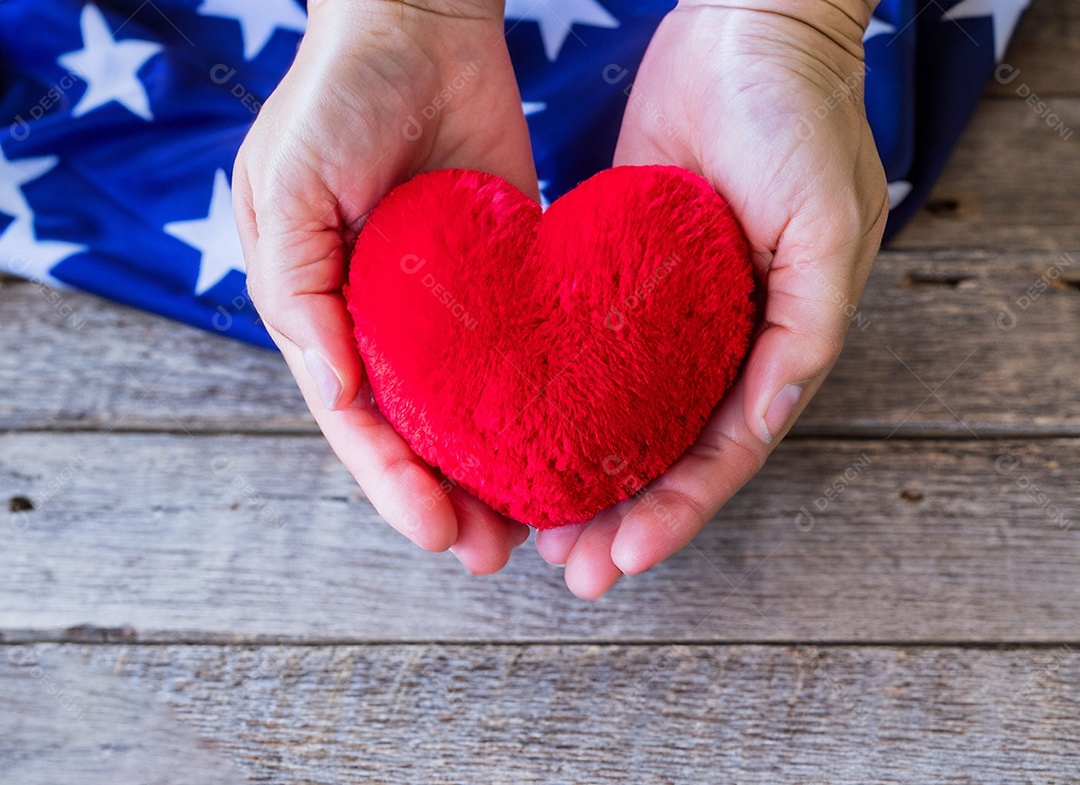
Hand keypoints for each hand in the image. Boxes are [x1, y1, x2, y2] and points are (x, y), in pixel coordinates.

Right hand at [233, 0, 536, 572]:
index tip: (438, 530)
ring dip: (491, 468)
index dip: (390, 480)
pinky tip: (563, 443)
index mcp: (321, 311)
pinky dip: (532, 404)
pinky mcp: (503, 278)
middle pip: (411, 430)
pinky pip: (518, 353)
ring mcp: (444, 305)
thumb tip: (334, 391)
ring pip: (467, 408)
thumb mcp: (287, 186)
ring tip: (531, 529)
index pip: (355, 418)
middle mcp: (381, 321)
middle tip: (491, 553)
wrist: (421, 22)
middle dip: (443, 496)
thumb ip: (296, 291)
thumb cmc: (338, 95)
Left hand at [535, 0, 888, 597]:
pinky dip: (561, 400)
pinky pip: (587, 351)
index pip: (722, 449)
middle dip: (620, 513)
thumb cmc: (802, 119)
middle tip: (570, 568)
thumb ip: (808, 328)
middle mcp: (716, 340)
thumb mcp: (829, 226)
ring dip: (583, 473)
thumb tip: (771, 413)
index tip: (624, 554)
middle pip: (666, 449)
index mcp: (772, 342)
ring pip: (620, 414)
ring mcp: (665, 312)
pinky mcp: (618, 274)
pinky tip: (521, 433)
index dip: (678, 508)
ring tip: (535, 529)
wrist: (746, 29)